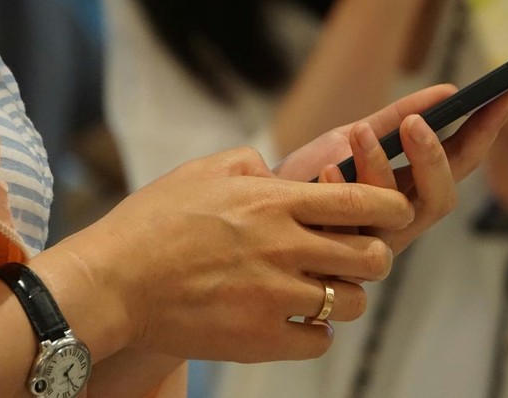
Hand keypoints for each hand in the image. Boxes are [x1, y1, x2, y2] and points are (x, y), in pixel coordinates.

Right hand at [58, 148, 416, 362]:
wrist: (112, 282)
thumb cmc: (154, 222)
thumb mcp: (203, 171)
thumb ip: (253, 166)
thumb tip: (282, 171)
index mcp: (275, 202)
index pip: (363, 203)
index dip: (392, 208)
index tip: (395, 212)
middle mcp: (283, 248)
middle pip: (372, 258)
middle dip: (373, 256)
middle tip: (356, 258)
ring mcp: (274, 297)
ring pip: (350, 302)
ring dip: (343, 296)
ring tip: (320, 291)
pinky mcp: (260, 339)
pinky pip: (319, 341)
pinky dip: (316, 332)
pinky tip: (297, 321)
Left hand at [276, 84, 507, 254]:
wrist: (259, 207)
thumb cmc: (312, 175)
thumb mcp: (355, 138)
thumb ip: (396, 119)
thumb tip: (448, 91)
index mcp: (414, 192)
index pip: (462, 163)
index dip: (485, 131)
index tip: (504, 94)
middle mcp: (402, 223)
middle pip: (440, 200)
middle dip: (433, 160)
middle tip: (416, 124)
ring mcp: (373, 246)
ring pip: (397, 216)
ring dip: (380, 170)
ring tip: (358, 133)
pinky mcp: (340, 260)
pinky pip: (351, 230)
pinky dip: (341, 191)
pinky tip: (327, 167)